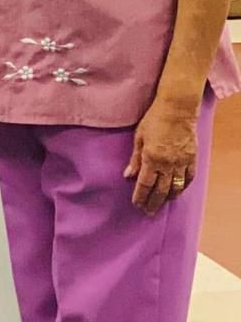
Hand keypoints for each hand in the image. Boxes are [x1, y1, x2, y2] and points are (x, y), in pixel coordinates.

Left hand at [124, 97, 199, 215]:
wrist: (177, 110)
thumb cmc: (154, 120)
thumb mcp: (138, 137)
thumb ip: (135, 158)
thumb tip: (128, 176)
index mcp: (152, 158)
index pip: (145, 184)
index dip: (140, 196)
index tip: (137, 205)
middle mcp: (167, 163)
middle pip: (160, 189)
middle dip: (153, 202)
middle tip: (148, 212)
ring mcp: (182, 162)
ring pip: (176, 187)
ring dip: (168, 197)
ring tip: (161, 204)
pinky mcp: (192, 158)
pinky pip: (188, 178)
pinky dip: (183, 187)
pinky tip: (177, 191)